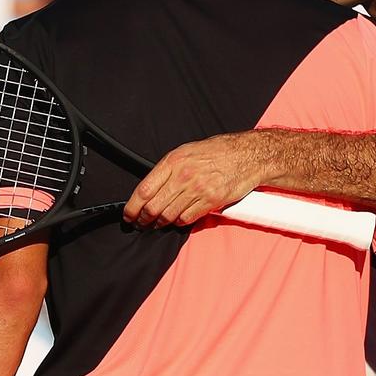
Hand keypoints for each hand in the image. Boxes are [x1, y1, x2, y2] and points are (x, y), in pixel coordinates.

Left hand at [123, 132, 264, 227]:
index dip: (132, 207)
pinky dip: (179, 222)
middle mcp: (183, 176)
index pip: (144, 190)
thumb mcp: (186, 151)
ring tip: (157, 223)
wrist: (246, 156)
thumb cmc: (217, 152)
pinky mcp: (210, 202)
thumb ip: (168, 168)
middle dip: (144, 219)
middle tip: (142, 223)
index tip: (128, 215)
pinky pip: (186, 219)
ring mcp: (197, 190)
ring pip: (169, 215)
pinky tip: (177, 220)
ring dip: (160, 223)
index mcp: (173, 161)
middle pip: (154, 207)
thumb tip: (150, 188)